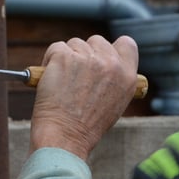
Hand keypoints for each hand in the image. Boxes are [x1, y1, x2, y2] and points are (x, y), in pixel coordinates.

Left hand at [30, 35, 139, 160]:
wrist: (65, 138)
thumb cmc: (85, 127)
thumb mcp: (114, 104)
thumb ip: (114, 80)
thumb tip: (101, 65)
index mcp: (128, 76)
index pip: (126, 44)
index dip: (111, 49)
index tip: (99, 58)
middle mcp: (111, 65)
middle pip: (96, 41)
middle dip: (84, 54)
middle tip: (75, 78)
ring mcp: (88, 59)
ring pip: (74, 44)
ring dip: (66, 59)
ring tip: (62, 84)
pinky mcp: (65, 57)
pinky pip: (56, 48)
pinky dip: (49, 61)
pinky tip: (51, 81)